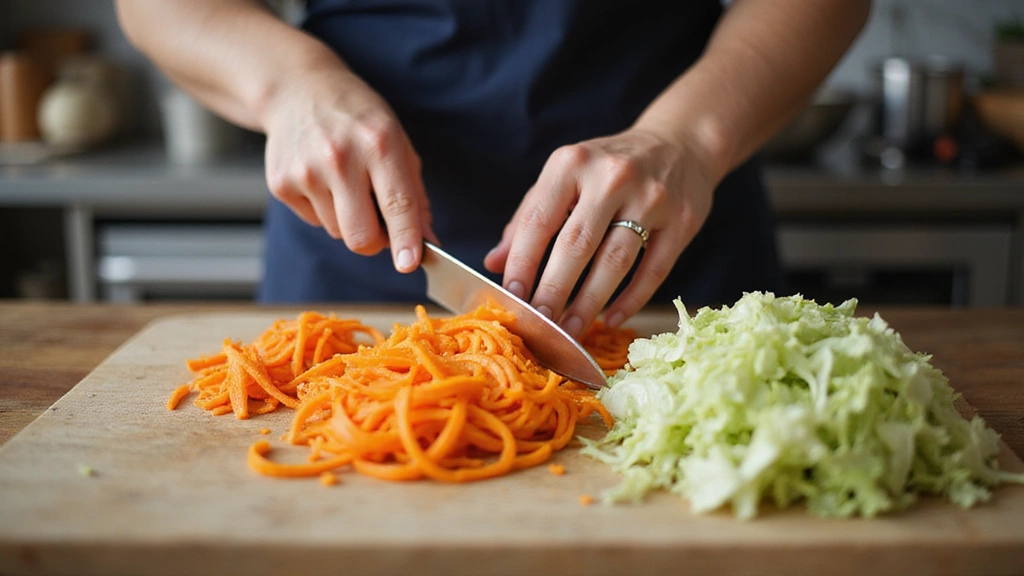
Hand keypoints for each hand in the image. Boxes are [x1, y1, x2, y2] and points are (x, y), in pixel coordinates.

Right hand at [261, 67, 436, 271]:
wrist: (298, 90)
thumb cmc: (358, 119)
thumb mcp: (397, 141)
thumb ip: (415, 195)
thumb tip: (428, 242)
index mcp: (379, 143)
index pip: (398, 204)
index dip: (405, 239)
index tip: (409, 263)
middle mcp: (340, 158)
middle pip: (361, 236)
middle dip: (375, 242)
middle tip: (380, 225)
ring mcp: (306, 172)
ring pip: (338, 232)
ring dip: (349, 221)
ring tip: (346, 184)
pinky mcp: (281, 183)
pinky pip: (315, 222)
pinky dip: (324, 210)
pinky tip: (322, 179)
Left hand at [483, 128, 714, 337]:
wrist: (679, 143)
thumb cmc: (608, 168)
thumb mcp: (565, 177)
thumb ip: (529, 217)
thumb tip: (494, 263)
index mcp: (572, 163)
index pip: (539, 220)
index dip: (522, 263)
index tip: (511, 297)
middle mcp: (612, 177)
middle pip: (576, 245)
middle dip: (553, 291)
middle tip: (539, 324)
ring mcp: (651, 198)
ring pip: (614, 262)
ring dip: (588, 303)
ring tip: (570, 330)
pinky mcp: (682, 221)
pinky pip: (653, 271)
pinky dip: (630, 300)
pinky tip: (609, 319)